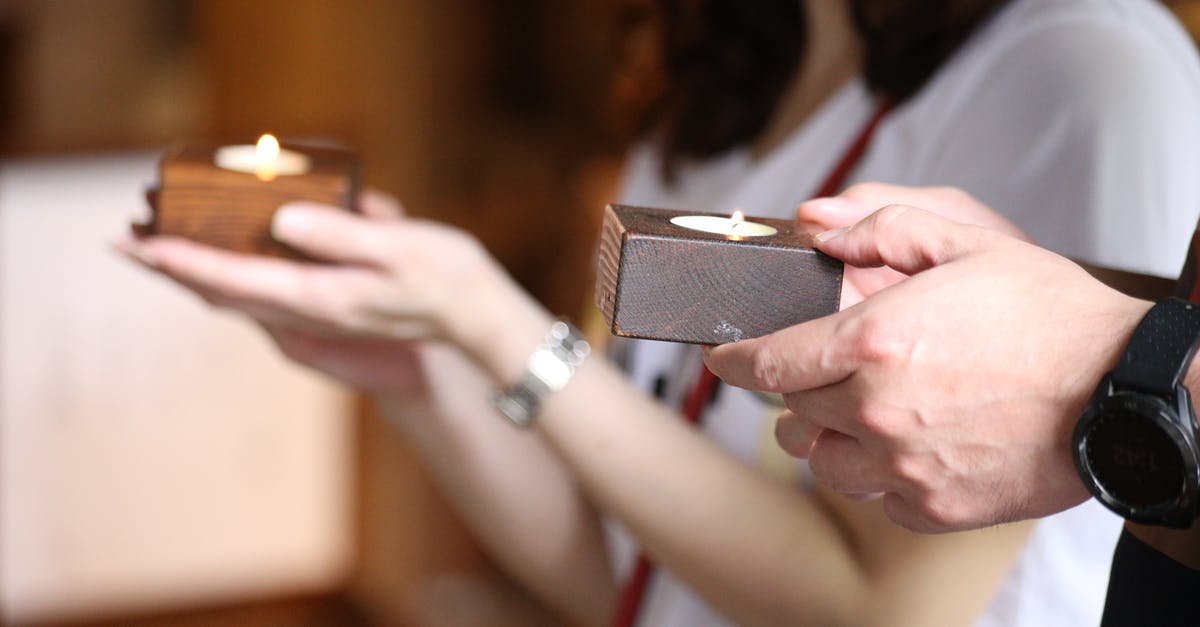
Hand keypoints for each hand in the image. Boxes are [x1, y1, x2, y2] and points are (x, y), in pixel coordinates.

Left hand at [118, 191, 516, 390]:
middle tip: (125, 245)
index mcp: (324, 297)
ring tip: (159, 252)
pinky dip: (233, 280)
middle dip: (174, 270)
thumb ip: (340, 236)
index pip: (239, 280)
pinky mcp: (329, 311)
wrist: (477, 322)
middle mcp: (312, 313)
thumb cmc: (447, 280)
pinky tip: (223, 265)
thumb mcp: (401, 249)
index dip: (187, 262)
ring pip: (241, 298)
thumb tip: (283, 220)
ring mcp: (319, 317)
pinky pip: (266, 297)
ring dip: (197, 276)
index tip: (143, 245)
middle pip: (226, 293)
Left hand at [704, 204, 1150, 531]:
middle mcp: (876, 409)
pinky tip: (908, 445)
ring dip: (829, 436)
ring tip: (860, 412)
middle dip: (796, 388)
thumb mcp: (968, 242)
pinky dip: (879, 474)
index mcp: (874, 342)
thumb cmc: (1050, 315)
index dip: (736, 360)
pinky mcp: (934, 506)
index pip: (770, 362)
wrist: (1124, 390)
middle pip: (794, 411)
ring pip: (825, 462)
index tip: (724, 357)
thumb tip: (820, 224)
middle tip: (819, 371)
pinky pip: (877, 497)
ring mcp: (904, 465)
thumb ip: (883, 227)